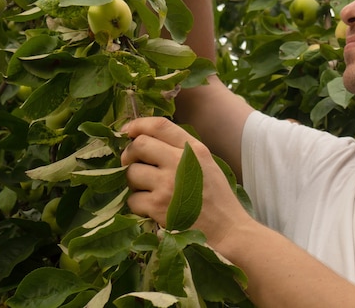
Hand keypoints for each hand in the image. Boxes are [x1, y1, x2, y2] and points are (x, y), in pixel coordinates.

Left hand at [120, 117, 250, 247]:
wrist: (226, 228)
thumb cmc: (215, 196)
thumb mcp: (205, 163)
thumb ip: (181, 148)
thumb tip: (144, 138)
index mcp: (193, 149)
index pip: (159, 125)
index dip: (138, 124)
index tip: (128, 131)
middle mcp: (179, 162)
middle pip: (139, 145)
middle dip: (129, 154)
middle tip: (133, 163)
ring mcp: (167, 185)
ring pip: (131, 173)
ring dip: (134, 182)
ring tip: (147, 189)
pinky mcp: (158, 207)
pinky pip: (132, 199)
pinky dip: (137, 204)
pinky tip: (152, 207)